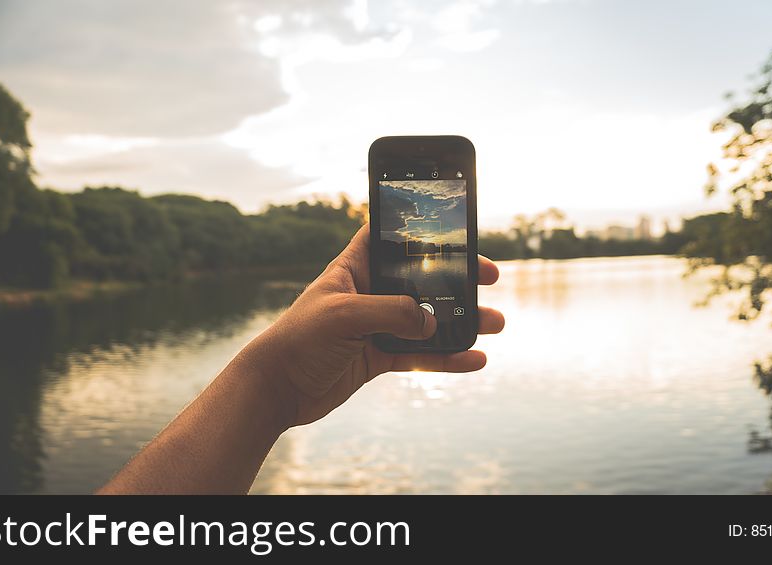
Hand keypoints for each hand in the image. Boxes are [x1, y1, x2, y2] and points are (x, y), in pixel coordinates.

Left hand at [247, 224, 504, 427]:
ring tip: (496, 322)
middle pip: (421, 278)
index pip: (388, 235)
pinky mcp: (378, 357)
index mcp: (354, 268)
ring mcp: (375, 326)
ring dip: (462, 321)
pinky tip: (474, 359)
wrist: (275, 390)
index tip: (454, 224)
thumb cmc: (298, 340)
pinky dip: (447, 359)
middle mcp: (368, 293)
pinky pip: (420, 356)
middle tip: (490, 275)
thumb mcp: (345, 316)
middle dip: (457, 277)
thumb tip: (433, 322)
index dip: (418, 226)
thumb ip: (392, 312)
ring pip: (427, 319)